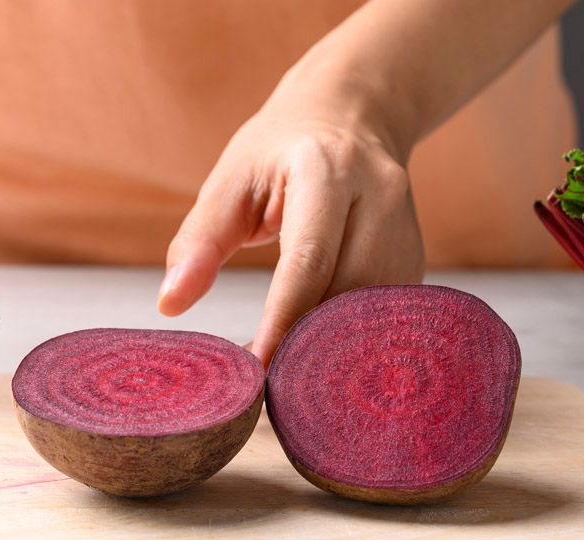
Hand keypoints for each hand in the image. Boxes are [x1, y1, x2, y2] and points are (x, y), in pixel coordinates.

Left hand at [157, 67, 423, 367]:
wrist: (351, 113)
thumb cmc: (278, 150)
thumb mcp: (231, 179)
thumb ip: (200, 241)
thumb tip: (169, 305)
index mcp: (326, 172)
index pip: (308, 261)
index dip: (282, 322)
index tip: (255, 368)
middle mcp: (378, 197)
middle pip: (347, 293)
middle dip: (306, 344)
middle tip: (265, 382)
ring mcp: (405, 227)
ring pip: (373, 311)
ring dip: (331, 348)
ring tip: (288, 372)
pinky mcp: (414, 255)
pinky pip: (385, 313)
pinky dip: (350, 339)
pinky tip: (319, 353)